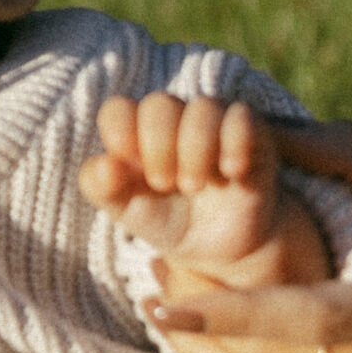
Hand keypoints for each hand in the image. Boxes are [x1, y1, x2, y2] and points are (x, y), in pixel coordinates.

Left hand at [83, 95, 284, 271]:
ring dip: (196, 148)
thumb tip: (104, 164)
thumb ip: (100, 188)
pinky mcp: (251, 132)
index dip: (121, 135)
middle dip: (159, 147)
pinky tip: (230, 172)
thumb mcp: (127, 212)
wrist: (222, 248)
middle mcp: (173, 119)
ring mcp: (213, 123)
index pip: (118, 109)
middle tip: (164, 184)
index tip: (131, 171)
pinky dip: (234, 142)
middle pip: (159, 104)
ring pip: (203, 107)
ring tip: (194, 186)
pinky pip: (242, 116)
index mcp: (135, 131)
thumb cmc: (166, 221)